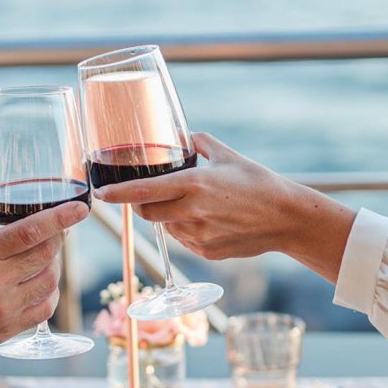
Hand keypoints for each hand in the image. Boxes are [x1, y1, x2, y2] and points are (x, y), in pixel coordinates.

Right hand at [0, 176, 88, 387]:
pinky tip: (41, 282)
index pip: (29, 231)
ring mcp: (5, 308)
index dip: (59, 218)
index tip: (80, 209)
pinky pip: (46, 306)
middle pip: (45, 253)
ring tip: (44, 256)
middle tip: (56, 230)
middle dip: (57, 238)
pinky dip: (50, 291)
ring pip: (50, 279)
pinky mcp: (11, 328)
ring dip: (54, 264)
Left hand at [94, 132, 354, 277]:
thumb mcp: (229, 156)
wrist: (287, 219)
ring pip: (165, 227)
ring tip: (193, 205)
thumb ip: (200, 144)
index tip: (101, 194)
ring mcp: (199, 236)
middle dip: (144, 204)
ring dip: (168, 217)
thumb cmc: (259, 183)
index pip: (145, 190)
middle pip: (148, 213)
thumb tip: (182, 135)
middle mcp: (193, 212)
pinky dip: (186, 230)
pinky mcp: (206, 252)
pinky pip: (183, 241)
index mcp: (195, 185)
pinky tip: (209, 221)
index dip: (119, 194)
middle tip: (151, 194)